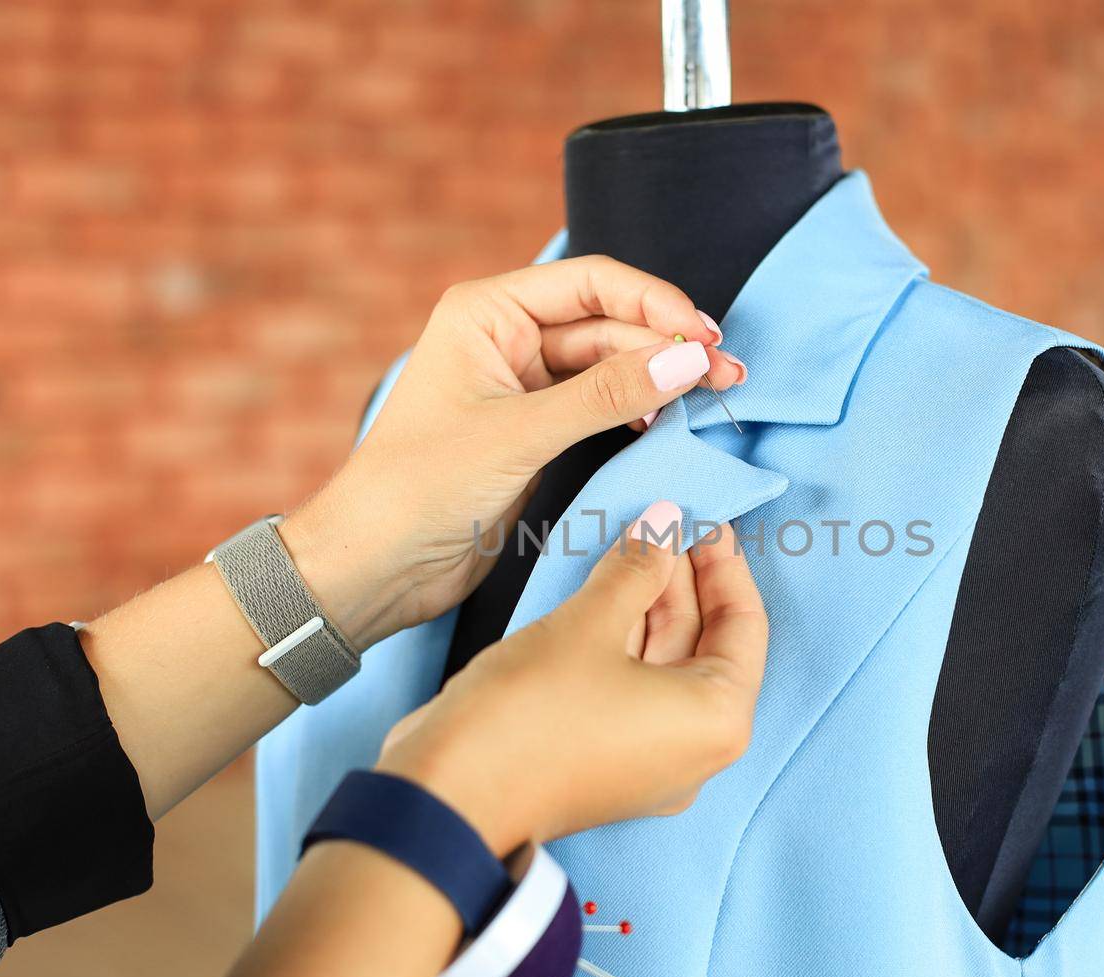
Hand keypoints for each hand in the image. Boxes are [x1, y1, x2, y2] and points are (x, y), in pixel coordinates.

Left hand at [280, 257, 744, 648]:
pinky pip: (599, 407)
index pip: (590, 283)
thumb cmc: (419, 488)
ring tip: (715, 396)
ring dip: (660, 379)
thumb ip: (607, 395)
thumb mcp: (520, 435)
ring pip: (609, 367)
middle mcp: (505, 338)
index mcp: (487, 312)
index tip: (705, 337)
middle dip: (668, 346)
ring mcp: (520, 386)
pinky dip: (636, 411)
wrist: (375, 565)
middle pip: (608, 324)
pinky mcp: (533, 432)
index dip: (654, 303)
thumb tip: (688, 357)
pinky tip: (668, 424)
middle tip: (728, 376)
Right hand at [375, 503, 767, 854]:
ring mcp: (649, 761)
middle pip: (705, 646)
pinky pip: (633, 689)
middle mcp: (694, 749)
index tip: (704, 521)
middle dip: (682, 581)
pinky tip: (605, 593)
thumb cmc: (531, 713)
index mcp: (716, 720)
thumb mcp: (590, 623)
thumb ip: (636, 567)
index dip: (724, 566)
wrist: (449, 795)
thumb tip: (664, 522)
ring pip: (664, 665)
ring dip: (649, 605)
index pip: (744, 626)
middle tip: (663, 524)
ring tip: (632, 546)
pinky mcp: (606, 761)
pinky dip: (625, 641)